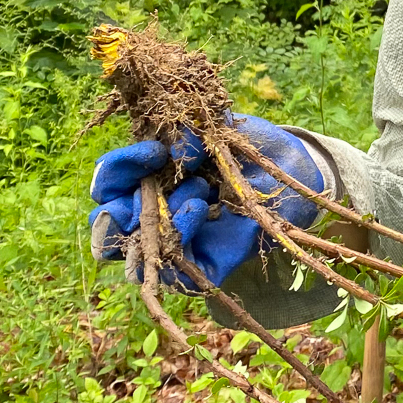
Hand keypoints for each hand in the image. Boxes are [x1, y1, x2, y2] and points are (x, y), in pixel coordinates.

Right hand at [89, 116, 327, 288]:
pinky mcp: (205, 266)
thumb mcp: (216, 129)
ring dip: (158, 219)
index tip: (152, 150)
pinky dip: (181, 238)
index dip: (116, 171)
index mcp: (146, 181)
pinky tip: (199, 209)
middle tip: (146, 186)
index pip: (109, 185)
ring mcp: (179, 242)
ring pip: (138, 254)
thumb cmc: (247, 146)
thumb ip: (189, 135)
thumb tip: (169, 152)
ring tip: (198, 191)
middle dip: (118, 208)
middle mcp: (155, 214)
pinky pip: (176, 273)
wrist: (293, 167)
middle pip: (109, 226)